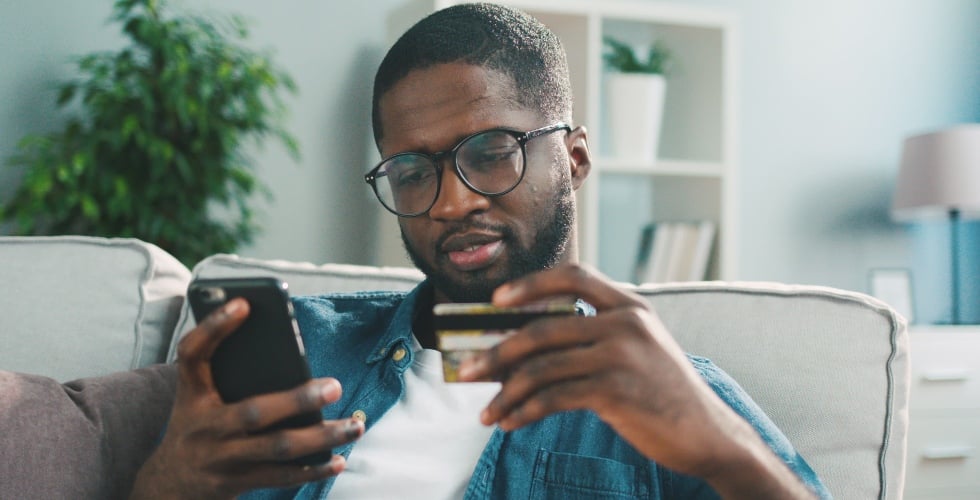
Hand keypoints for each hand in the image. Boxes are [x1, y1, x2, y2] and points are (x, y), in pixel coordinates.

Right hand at [130, 298, 363, 498]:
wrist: (167, 486)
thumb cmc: (199, 426)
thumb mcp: (198, 398)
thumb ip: (229, 374)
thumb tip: (291, 355)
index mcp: (192, 393)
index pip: (193, 354)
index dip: (214, 328)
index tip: (245, 303)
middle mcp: (204, 425)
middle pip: (254, 411)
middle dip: (298, 400)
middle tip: (335, 386)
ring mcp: (220, 458)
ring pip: (277, 447)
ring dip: (321, 437)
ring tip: (355, 425)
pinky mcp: (235, 483)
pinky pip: (281, 476)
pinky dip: (313, 469)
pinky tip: (339, 460)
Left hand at [456, 264, 812, 497]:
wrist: (706, 433)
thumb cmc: (662, 392)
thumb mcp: (638, 348)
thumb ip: (595, 335)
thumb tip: (524, 344)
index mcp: (630, 306)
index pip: (574, 276)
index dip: (531, 284)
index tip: (498, 299)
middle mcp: (626, 324)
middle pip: (542, 329)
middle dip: (497, 351)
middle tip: (466, 370)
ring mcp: (621, 356)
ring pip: (541, 367)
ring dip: (505, 392)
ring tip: (486, 412)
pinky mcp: (615, 392)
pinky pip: (553, 398)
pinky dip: (523, 412)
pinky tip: (509, 423)